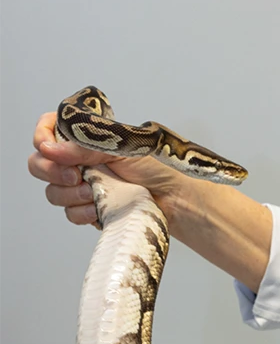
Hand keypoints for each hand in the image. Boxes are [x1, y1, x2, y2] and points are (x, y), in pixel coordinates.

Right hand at [27, 110, 180, 227]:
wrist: (175, 197)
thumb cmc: (156, 166)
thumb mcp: (119, 147)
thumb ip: (83, 147)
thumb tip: (50, 149)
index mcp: (84, 138)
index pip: (47, 130)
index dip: (42, 137)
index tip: (49, 147)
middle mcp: (79, 161)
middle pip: (40, 165)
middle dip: (51, 171)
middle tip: (75, 176)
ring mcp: (83, 187)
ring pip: (54, 192)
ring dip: (70, 194)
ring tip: (93, 193)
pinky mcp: (91, 210)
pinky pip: (71, 214)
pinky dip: (81, 213)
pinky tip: (98, 210)